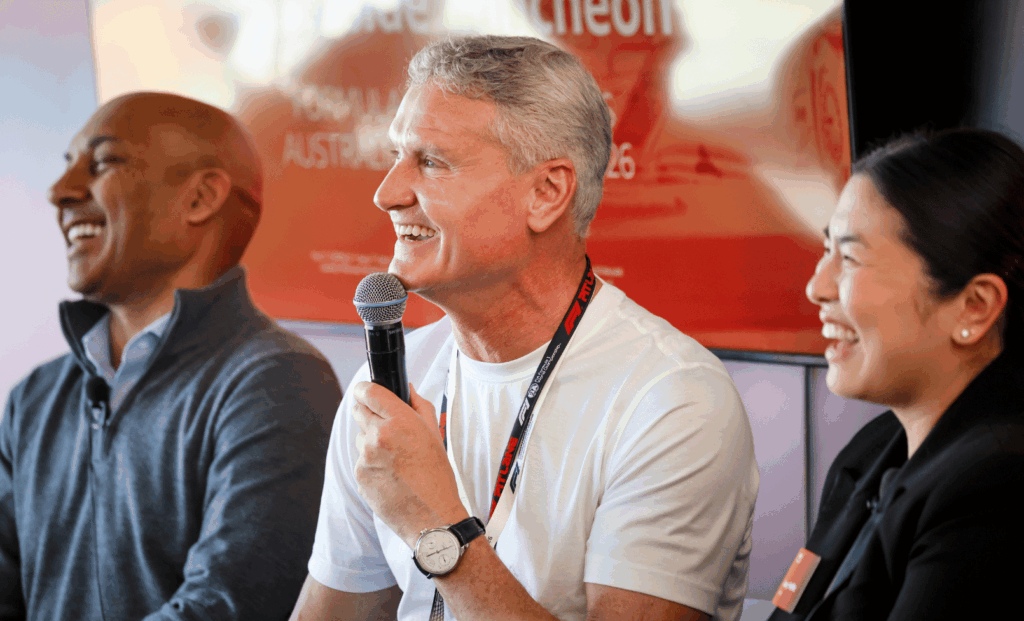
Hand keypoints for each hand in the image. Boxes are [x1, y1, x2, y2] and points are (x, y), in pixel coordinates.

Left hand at [351, 381, 468, 547]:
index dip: (365, 388)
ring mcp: (365, 458)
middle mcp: (378, 437)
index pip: (369, 392)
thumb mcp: (434, 434)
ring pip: (360, 439)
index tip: (364, 390)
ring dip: (371, 442)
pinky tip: (391, 476)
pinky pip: (361, 462)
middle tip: (384, 425)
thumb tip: (406, 389)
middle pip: (358, 411)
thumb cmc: (438, 478)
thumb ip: (419, 405)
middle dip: (368, 413)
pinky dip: (372, 465)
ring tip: (395, 459)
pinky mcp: (359, 477)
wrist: (432, 517)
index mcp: (400, 422)